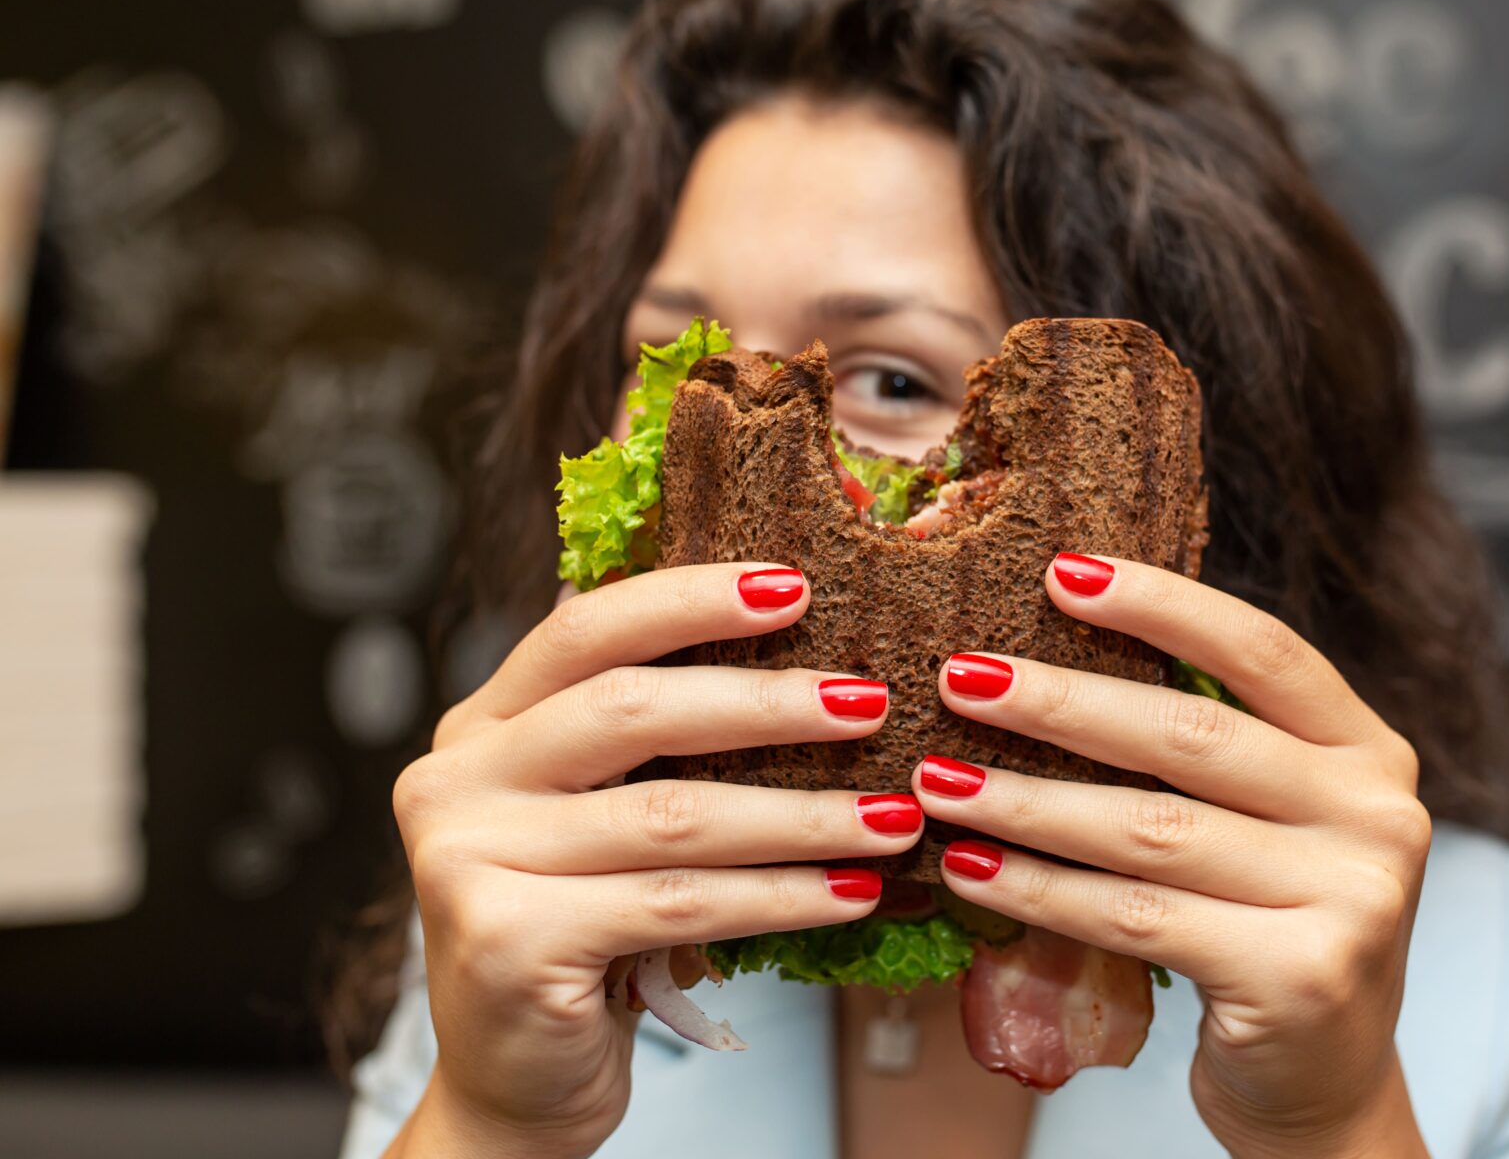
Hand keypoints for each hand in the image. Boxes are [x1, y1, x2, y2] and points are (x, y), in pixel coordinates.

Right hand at [389, 564, 921, 1157]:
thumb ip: (653, 743)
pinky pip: (678, 904)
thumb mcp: (602, 819)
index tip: (795, 584)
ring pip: (671, 816)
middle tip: (870, 702)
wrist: (515, 1083)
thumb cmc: (583, 934)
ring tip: (894, 816)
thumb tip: (810, 660)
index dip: (690, 599)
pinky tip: (850, 894)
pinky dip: (779, 897)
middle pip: (628, 708)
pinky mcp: (508, 941)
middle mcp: (456, 780)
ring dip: (802, 815)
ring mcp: (468, 860)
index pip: (585, 630)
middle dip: (766, 702)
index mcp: (483, 726)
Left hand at [915, 554, 1432, 1158]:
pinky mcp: (1300, 976)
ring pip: (1150, 830)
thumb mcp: (1266, 825)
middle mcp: (1377, 815)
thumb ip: (1206, 750)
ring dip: (1027, 801)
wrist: (1321, 1087)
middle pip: (1193, 735)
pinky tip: (972, 870)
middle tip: (959, 676)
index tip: (1060, 571)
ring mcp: (1351, 898)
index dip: (1161, 603)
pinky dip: (1040, 891)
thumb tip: (1051, 652)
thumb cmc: (1266, 930)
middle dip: (1061, 702)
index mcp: (1368, 752)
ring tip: (938, 781)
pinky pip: (1136, 916)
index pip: (1262, 650)